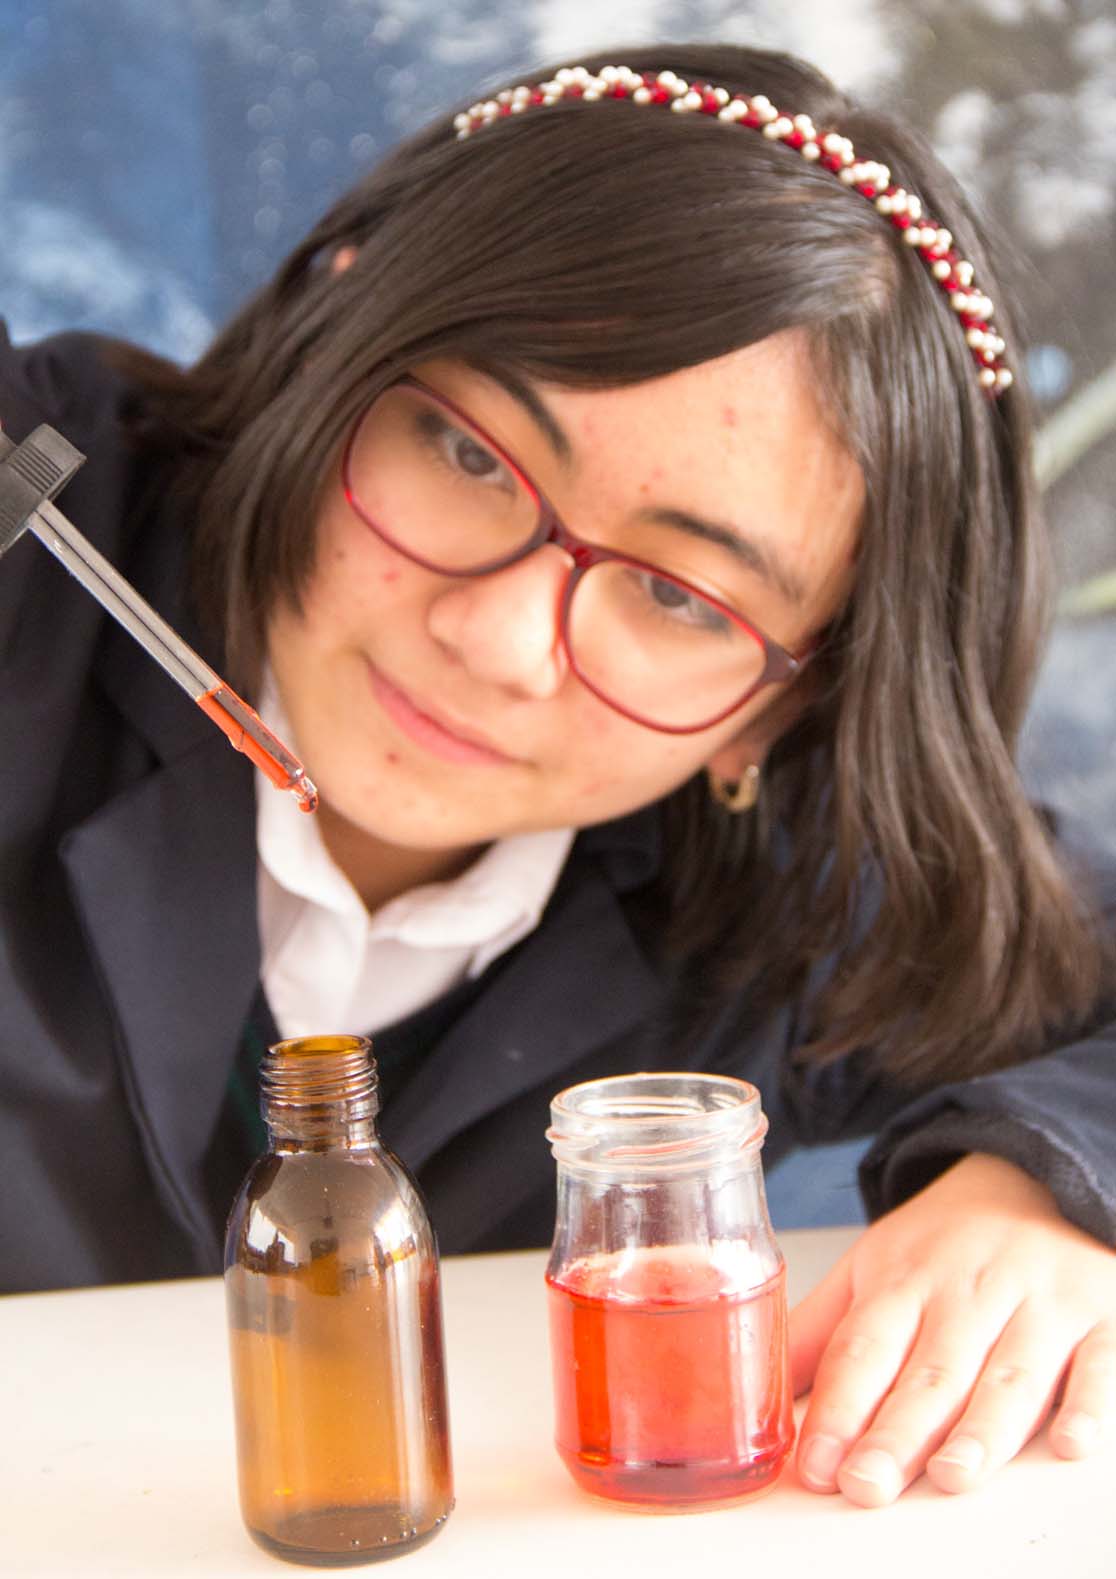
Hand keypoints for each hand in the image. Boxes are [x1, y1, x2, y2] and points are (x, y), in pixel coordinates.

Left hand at [789, 1152, 1115, 1505]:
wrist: (1034, 1170)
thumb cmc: (948, 1237)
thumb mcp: (874, 1264)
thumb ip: (823, 1332)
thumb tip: (764, 1393)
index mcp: (903, 1278)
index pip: (865, 1349)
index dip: (838, 1409)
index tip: (815, 1465)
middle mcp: (968, 1291)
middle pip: (931, 1371)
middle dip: (896, 1432)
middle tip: (866, 1484)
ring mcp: (1038, 1303)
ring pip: (1009, 1374)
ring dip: (981, 1428)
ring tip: (950, 1474)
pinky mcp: (1101, 1317)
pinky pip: (1099, 1365)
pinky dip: (1088, 1406)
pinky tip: (1068, 1443)